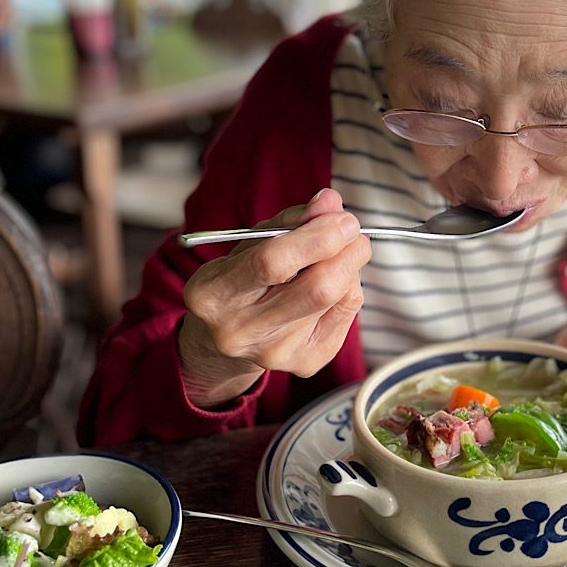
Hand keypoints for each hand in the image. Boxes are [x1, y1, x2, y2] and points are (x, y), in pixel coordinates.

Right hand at [179, 188, 370, 407]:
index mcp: (213, 293)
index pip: (273, 263)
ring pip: (337, 299)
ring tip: (339, 254)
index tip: (344, 219)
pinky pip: (346, 315)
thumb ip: (291, 220)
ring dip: (349, 266)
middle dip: (347, 252)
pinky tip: (333, 283)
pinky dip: (350, 289)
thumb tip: (331, 202)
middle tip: (354, 231)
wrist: (225, 338)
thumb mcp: (252, 242)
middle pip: (316, 289)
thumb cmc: (242, 277)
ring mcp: (274, 353)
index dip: (317, 237)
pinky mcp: (304, 364)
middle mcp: (240, 331)